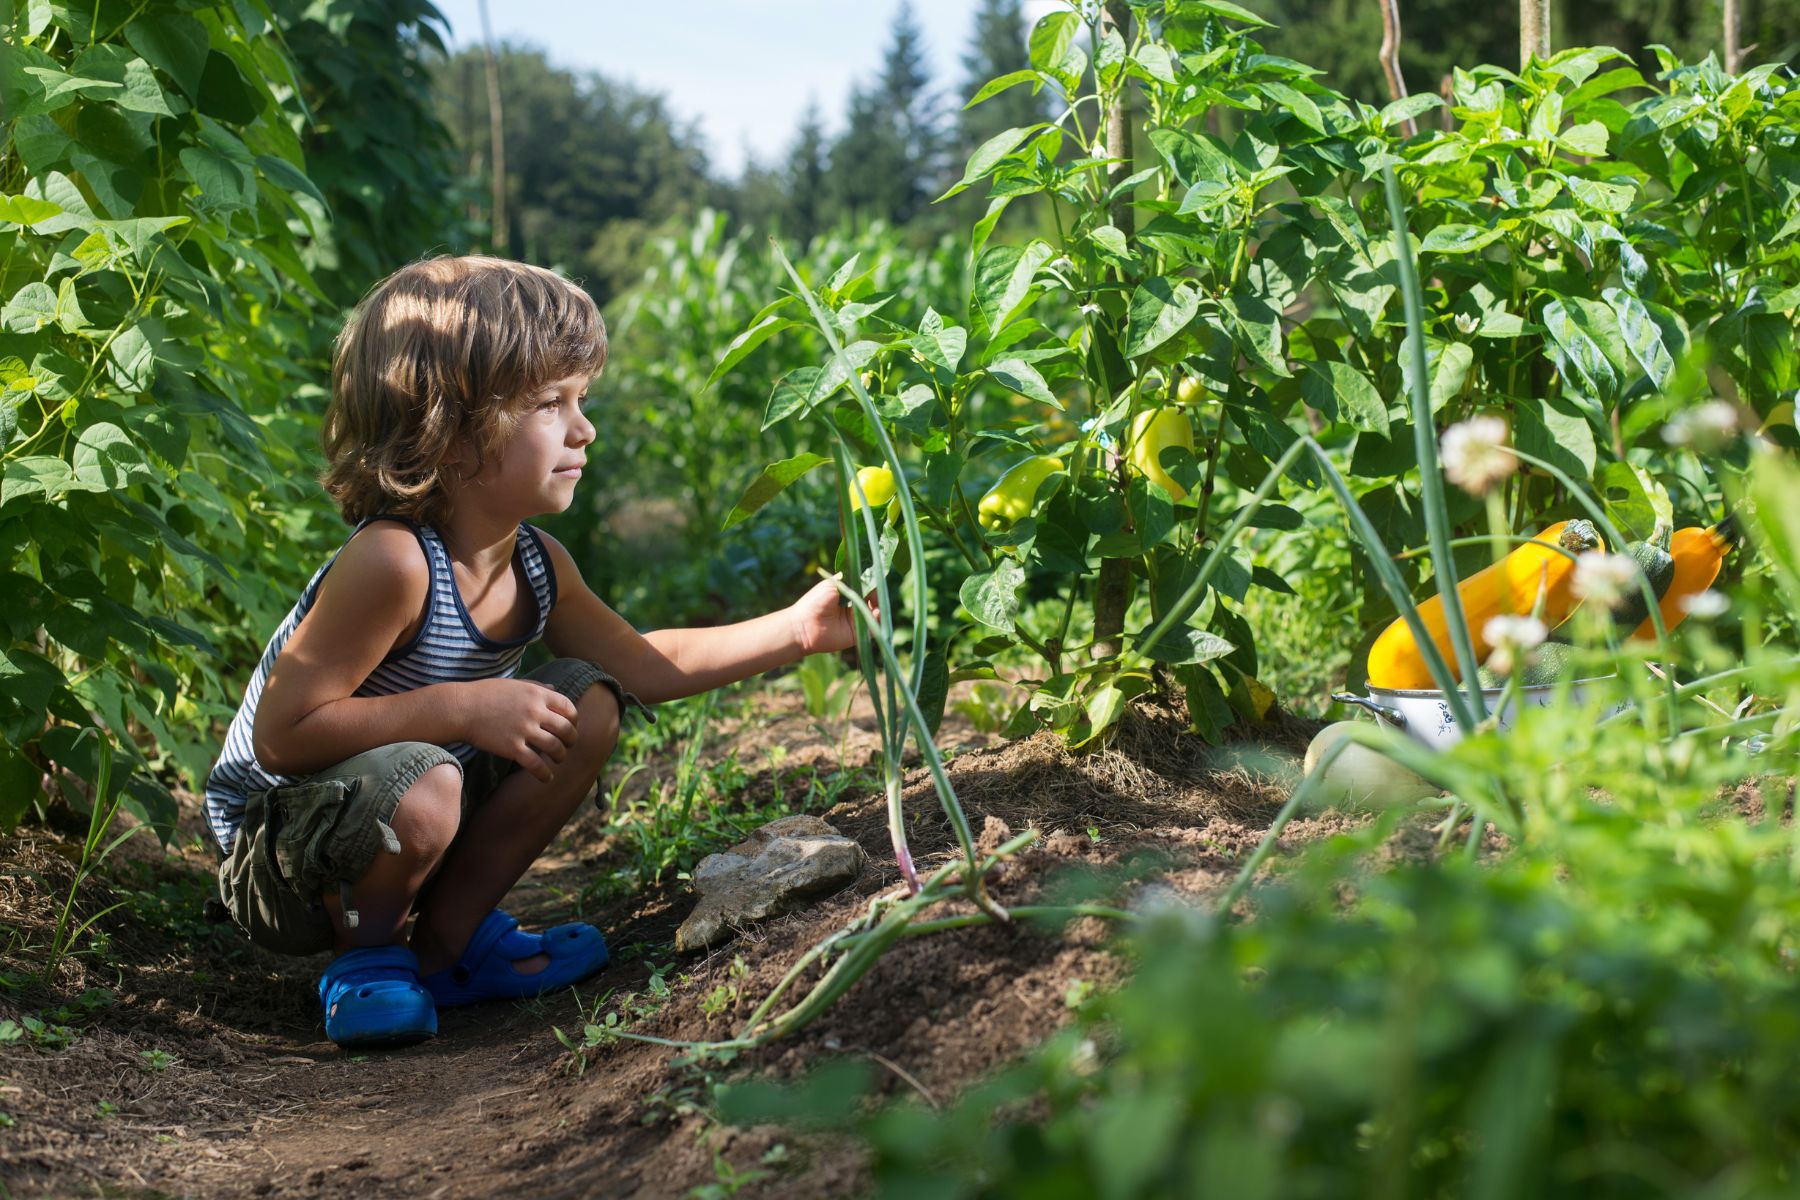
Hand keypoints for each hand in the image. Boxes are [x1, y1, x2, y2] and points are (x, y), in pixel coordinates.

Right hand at [456, 679, 577, 782]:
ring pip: (555, 748)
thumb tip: (555, 689)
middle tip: (569, 746)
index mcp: (536, 694)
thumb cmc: (485, 694)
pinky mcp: (512, 748)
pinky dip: (545, 774)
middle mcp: (534, 711)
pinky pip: (536, 765)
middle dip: (572, 740)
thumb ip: (537, 687)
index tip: (571, 727)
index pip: (568, 707)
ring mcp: (524, 730)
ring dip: (560, 756)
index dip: (574, 720)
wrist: (460, 708)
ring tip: (558, 760)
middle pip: (566, 729)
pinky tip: (547, 778)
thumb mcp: (514, 685)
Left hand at [790, 573, 877, 655]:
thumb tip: (863, 571)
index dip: (871, 584)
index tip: (874, 581)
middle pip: (872, 600)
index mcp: (847, 595)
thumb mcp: (832, 584)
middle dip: (877, 596)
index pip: (865, 588)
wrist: (804, 625)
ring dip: (879, 608)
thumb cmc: (814, 602)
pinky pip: (872, 628)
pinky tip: (875, 613)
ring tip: (876, 604)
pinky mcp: (857, 634)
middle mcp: (853, 607)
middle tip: (876, 593)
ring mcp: (856, 621)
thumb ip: (848, 578)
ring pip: (875, 613)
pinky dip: (877, 620)